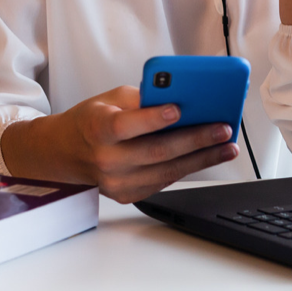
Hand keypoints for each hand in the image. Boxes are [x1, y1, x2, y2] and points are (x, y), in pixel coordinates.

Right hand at [1, 86, 237, 203]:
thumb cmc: (92, 120)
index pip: (127, 124)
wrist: (65, 152)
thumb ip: (144, 98)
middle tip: (222, 129)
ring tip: (226, 147)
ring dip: (202, 159)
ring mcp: (116, 182)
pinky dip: (187, 168)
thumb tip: (183, 96)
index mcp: (98, 128)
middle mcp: (106, 159)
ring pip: (167, 171)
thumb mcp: (111, 98)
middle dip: (196, 139)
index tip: (179, 108)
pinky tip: (206, 157)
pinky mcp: (127, 194)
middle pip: (157, 151)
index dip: (154, 117)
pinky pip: (163, 181)